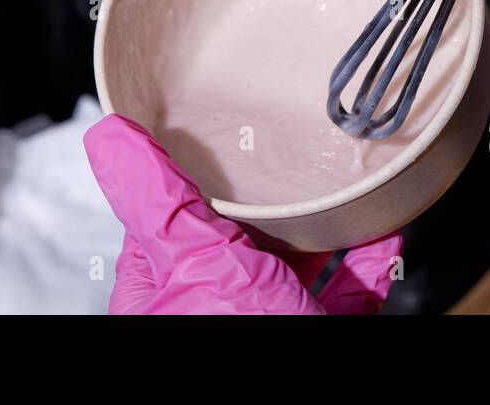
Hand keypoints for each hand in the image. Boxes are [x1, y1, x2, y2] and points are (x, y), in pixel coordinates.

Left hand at [84, 114, 401, 313]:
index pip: (164, 225)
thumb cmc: (241, 352)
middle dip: (262, 202)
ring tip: (333, 182)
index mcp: (166, 301)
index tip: (205, 136)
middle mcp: (218, 316)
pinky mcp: (327, 338)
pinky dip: (368, 260)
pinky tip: (381, 225)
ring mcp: (276, 327)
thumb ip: (158, 201)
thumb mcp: (195, 263)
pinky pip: (349, 293)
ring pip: (298, 268)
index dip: (185, 180)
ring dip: (321, 227)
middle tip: (279, 151)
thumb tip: (108, 139)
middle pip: (237, 242)